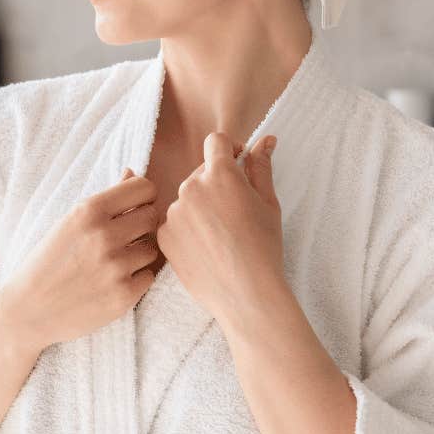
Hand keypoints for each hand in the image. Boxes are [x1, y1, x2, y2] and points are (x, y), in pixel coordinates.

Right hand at [0, 167, 162, 351]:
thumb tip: (133, 174)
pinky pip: (148, 276)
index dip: (142, 197)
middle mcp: (104, 236)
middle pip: (152, 217)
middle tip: (122, 237)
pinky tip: (112, 282)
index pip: (144, 188)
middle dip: (141, 225)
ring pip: (152, 249)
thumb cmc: (48, 262)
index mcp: (89, 211)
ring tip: (112, 262)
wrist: (29, 310)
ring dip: (138, 254)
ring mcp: (116, 267)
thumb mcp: (68, 222)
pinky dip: (135, 279)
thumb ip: (104, 199)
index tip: (133, 207)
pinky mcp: (124, 296)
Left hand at [158, 133, 285, 321]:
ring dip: (200, 207)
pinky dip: (187, 230)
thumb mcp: (269, 204)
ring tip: (221, 236)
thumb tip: (265, 139)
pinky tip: (206, 248)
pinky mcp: (164, 235)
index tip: (237, 164)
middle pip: (200, 172)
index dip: (228, 150)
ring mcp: (173, 212)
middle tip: (235, 212)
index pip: (215, 141)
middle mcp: (191, 187)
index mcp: (220, 174)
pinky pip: (174, 222)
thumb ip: (261, 167)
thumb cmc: (264, 248)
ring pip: (187, 199)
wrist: (246, 294)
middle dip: (216, 183)